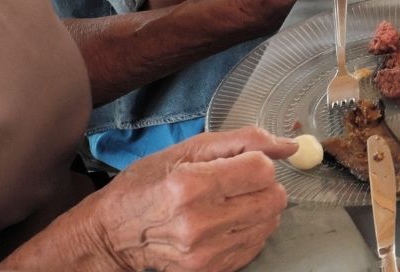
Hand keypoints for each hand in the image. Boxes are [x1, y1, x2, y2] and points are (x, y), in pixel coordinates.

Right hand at [62, 128, 289, 271]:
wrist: (110, 237)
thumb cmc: (145, 186)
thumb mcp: (186, 150)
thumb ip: (243, 141)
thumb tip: (290, 146)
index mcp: (190, 185)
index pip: (263, 170)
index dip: (258, 161)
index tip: (241, 163)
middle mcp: (199, 223)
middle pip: (273, 198)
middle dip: (263, 185)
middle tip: (238, 183)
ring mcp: (205, 254)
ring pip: (269, 223)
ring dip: (257, 208)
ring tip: (228, 204)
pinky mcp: (210, 271)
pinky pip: (255, 246)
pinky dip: (248, 231)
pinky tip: (223, 224)